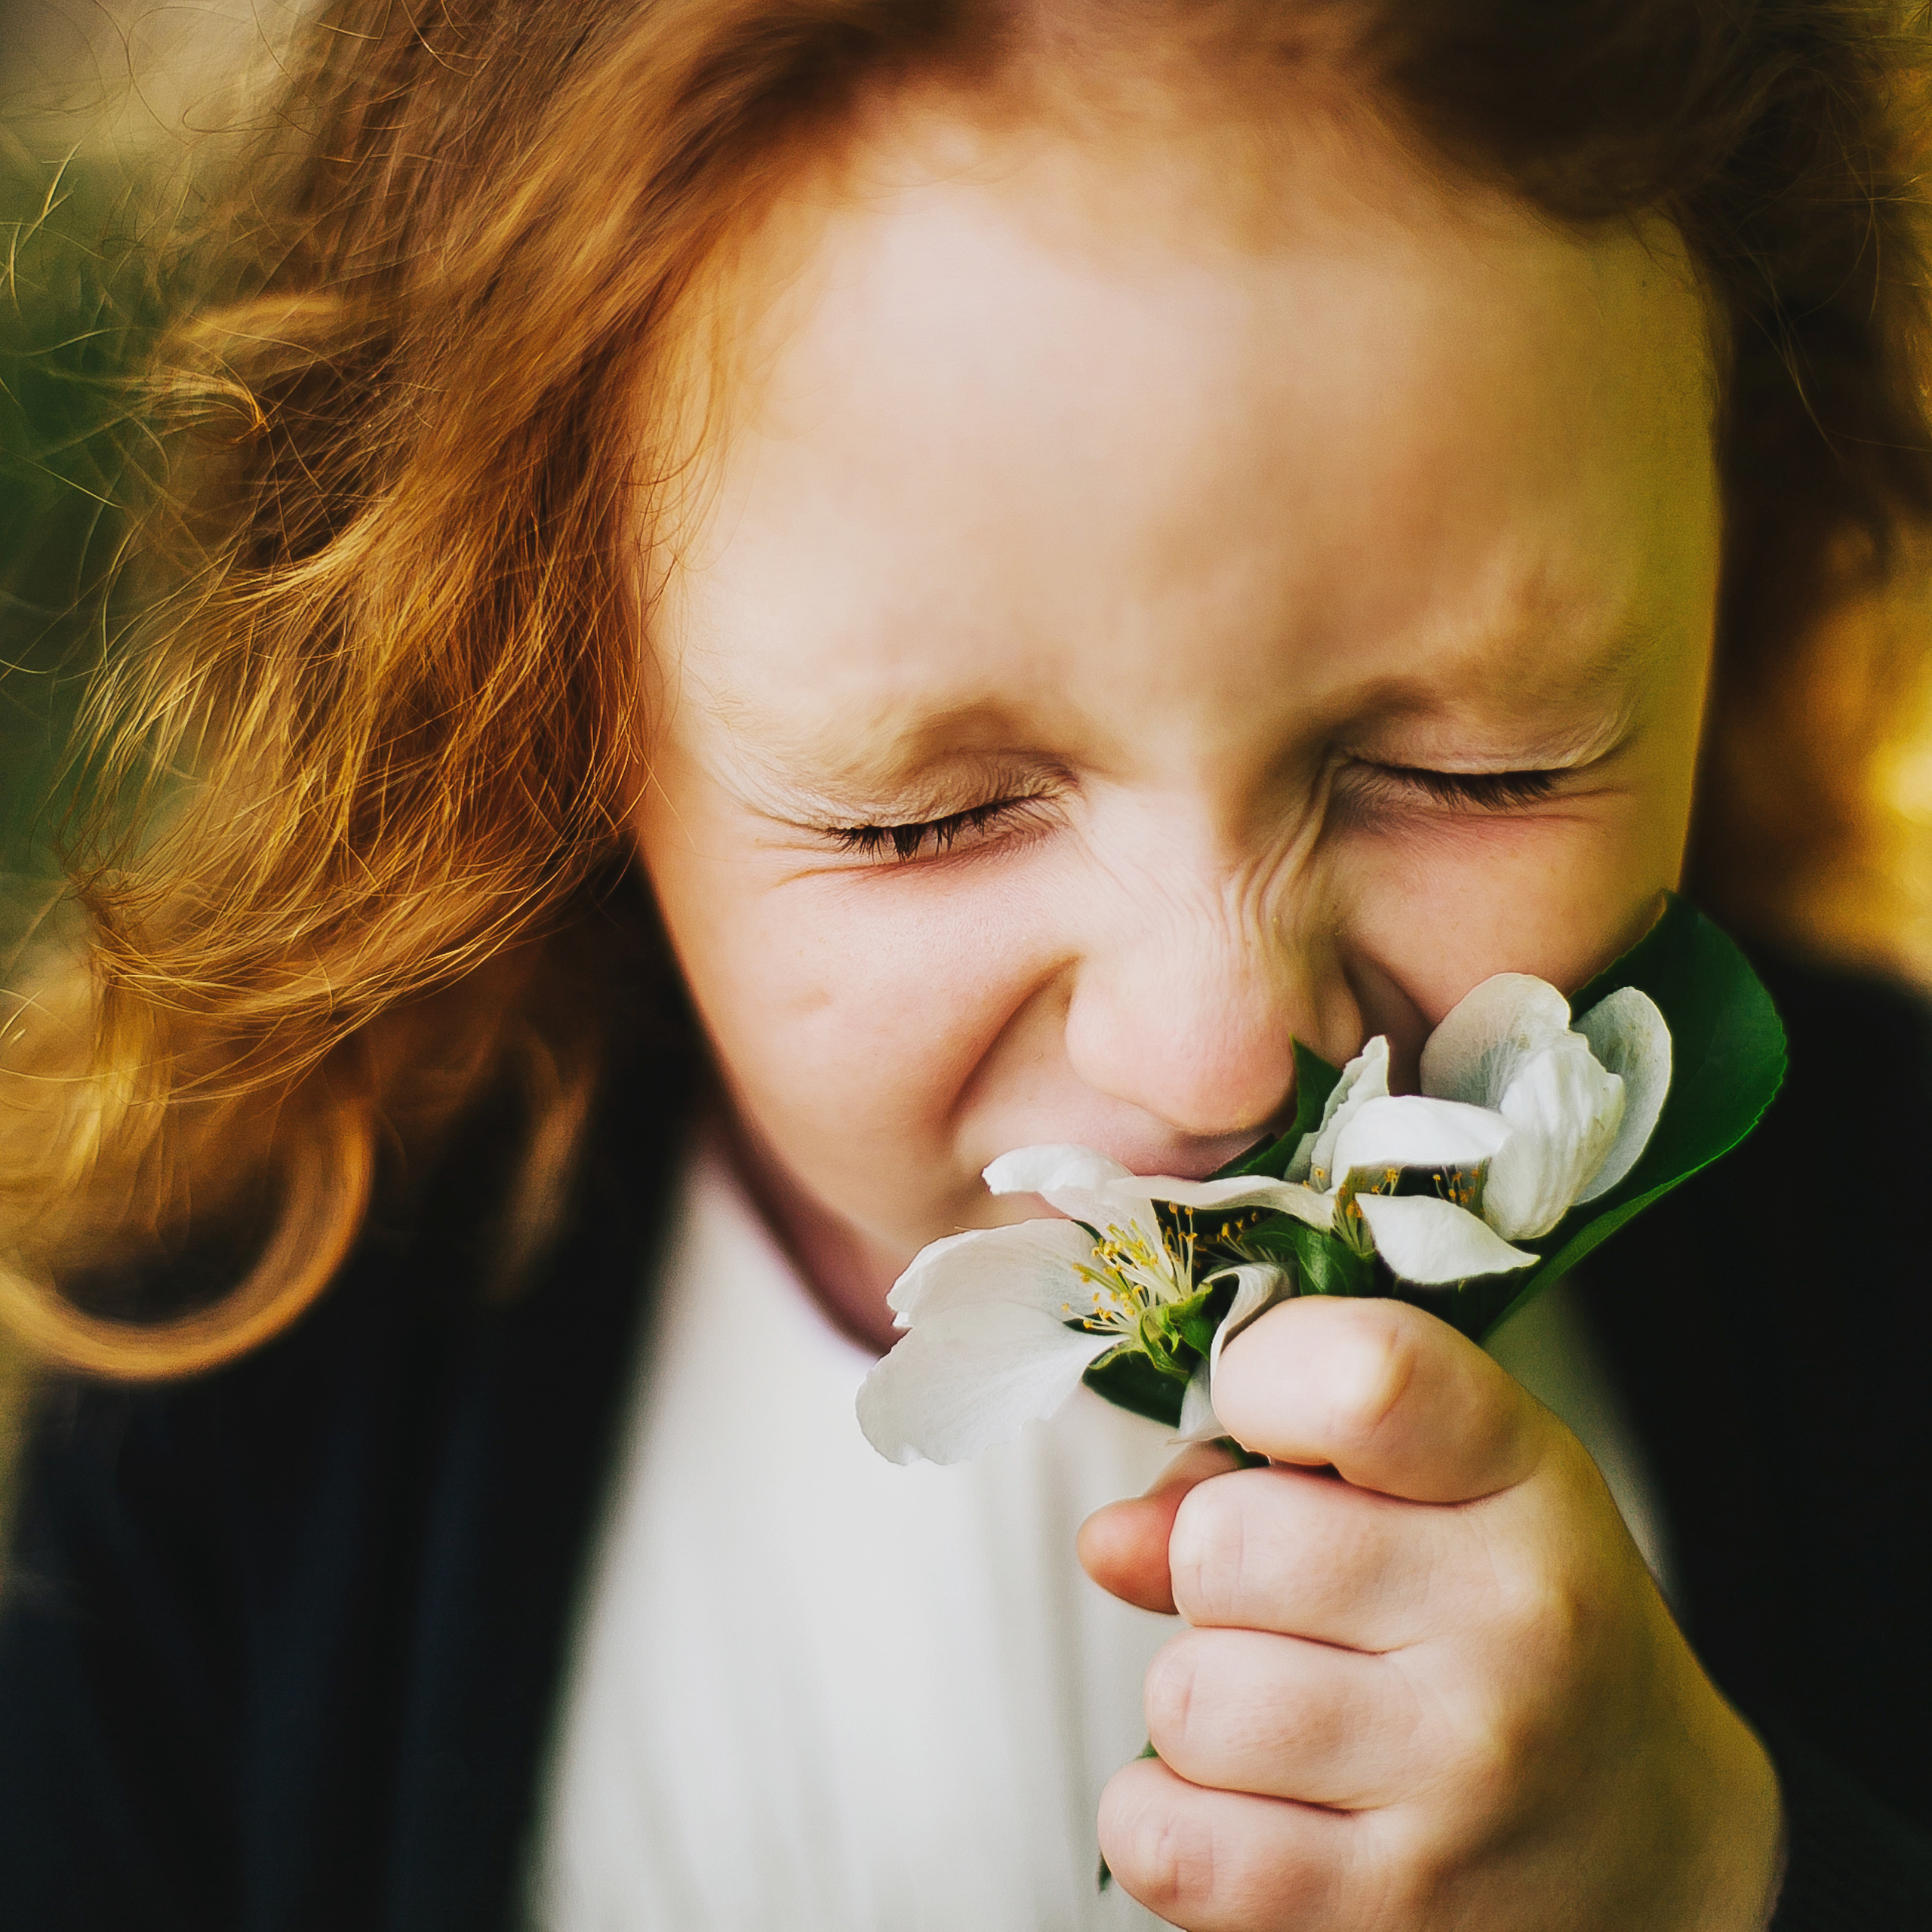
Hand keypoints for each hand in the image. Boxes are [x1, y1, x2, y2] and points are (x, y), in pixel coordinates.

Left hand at [1078, 1296, 1783, 1930]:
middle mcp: (1509, 1621)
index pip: (1362, 1380)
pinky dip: (1167, 1825)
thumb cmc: (1515, 1625)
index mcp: (1518, 1476)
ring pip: (1186, 1696)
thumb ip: (1259, 1472)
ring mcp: (1460, 1777)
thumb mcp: (1441, 1492)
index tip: (1261, 1416)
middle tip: (1289, 1604)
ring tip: (1284, 1712)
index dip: (1259, 1381)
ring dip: (1199, 1704)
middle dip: (1214, 1570)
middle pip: (1222, 1545)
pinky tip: (1248, 1805)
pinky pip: (1170, 1844)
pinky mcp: (1397, 1912)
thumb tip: (1110, 1542)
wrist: (1659, 1845)